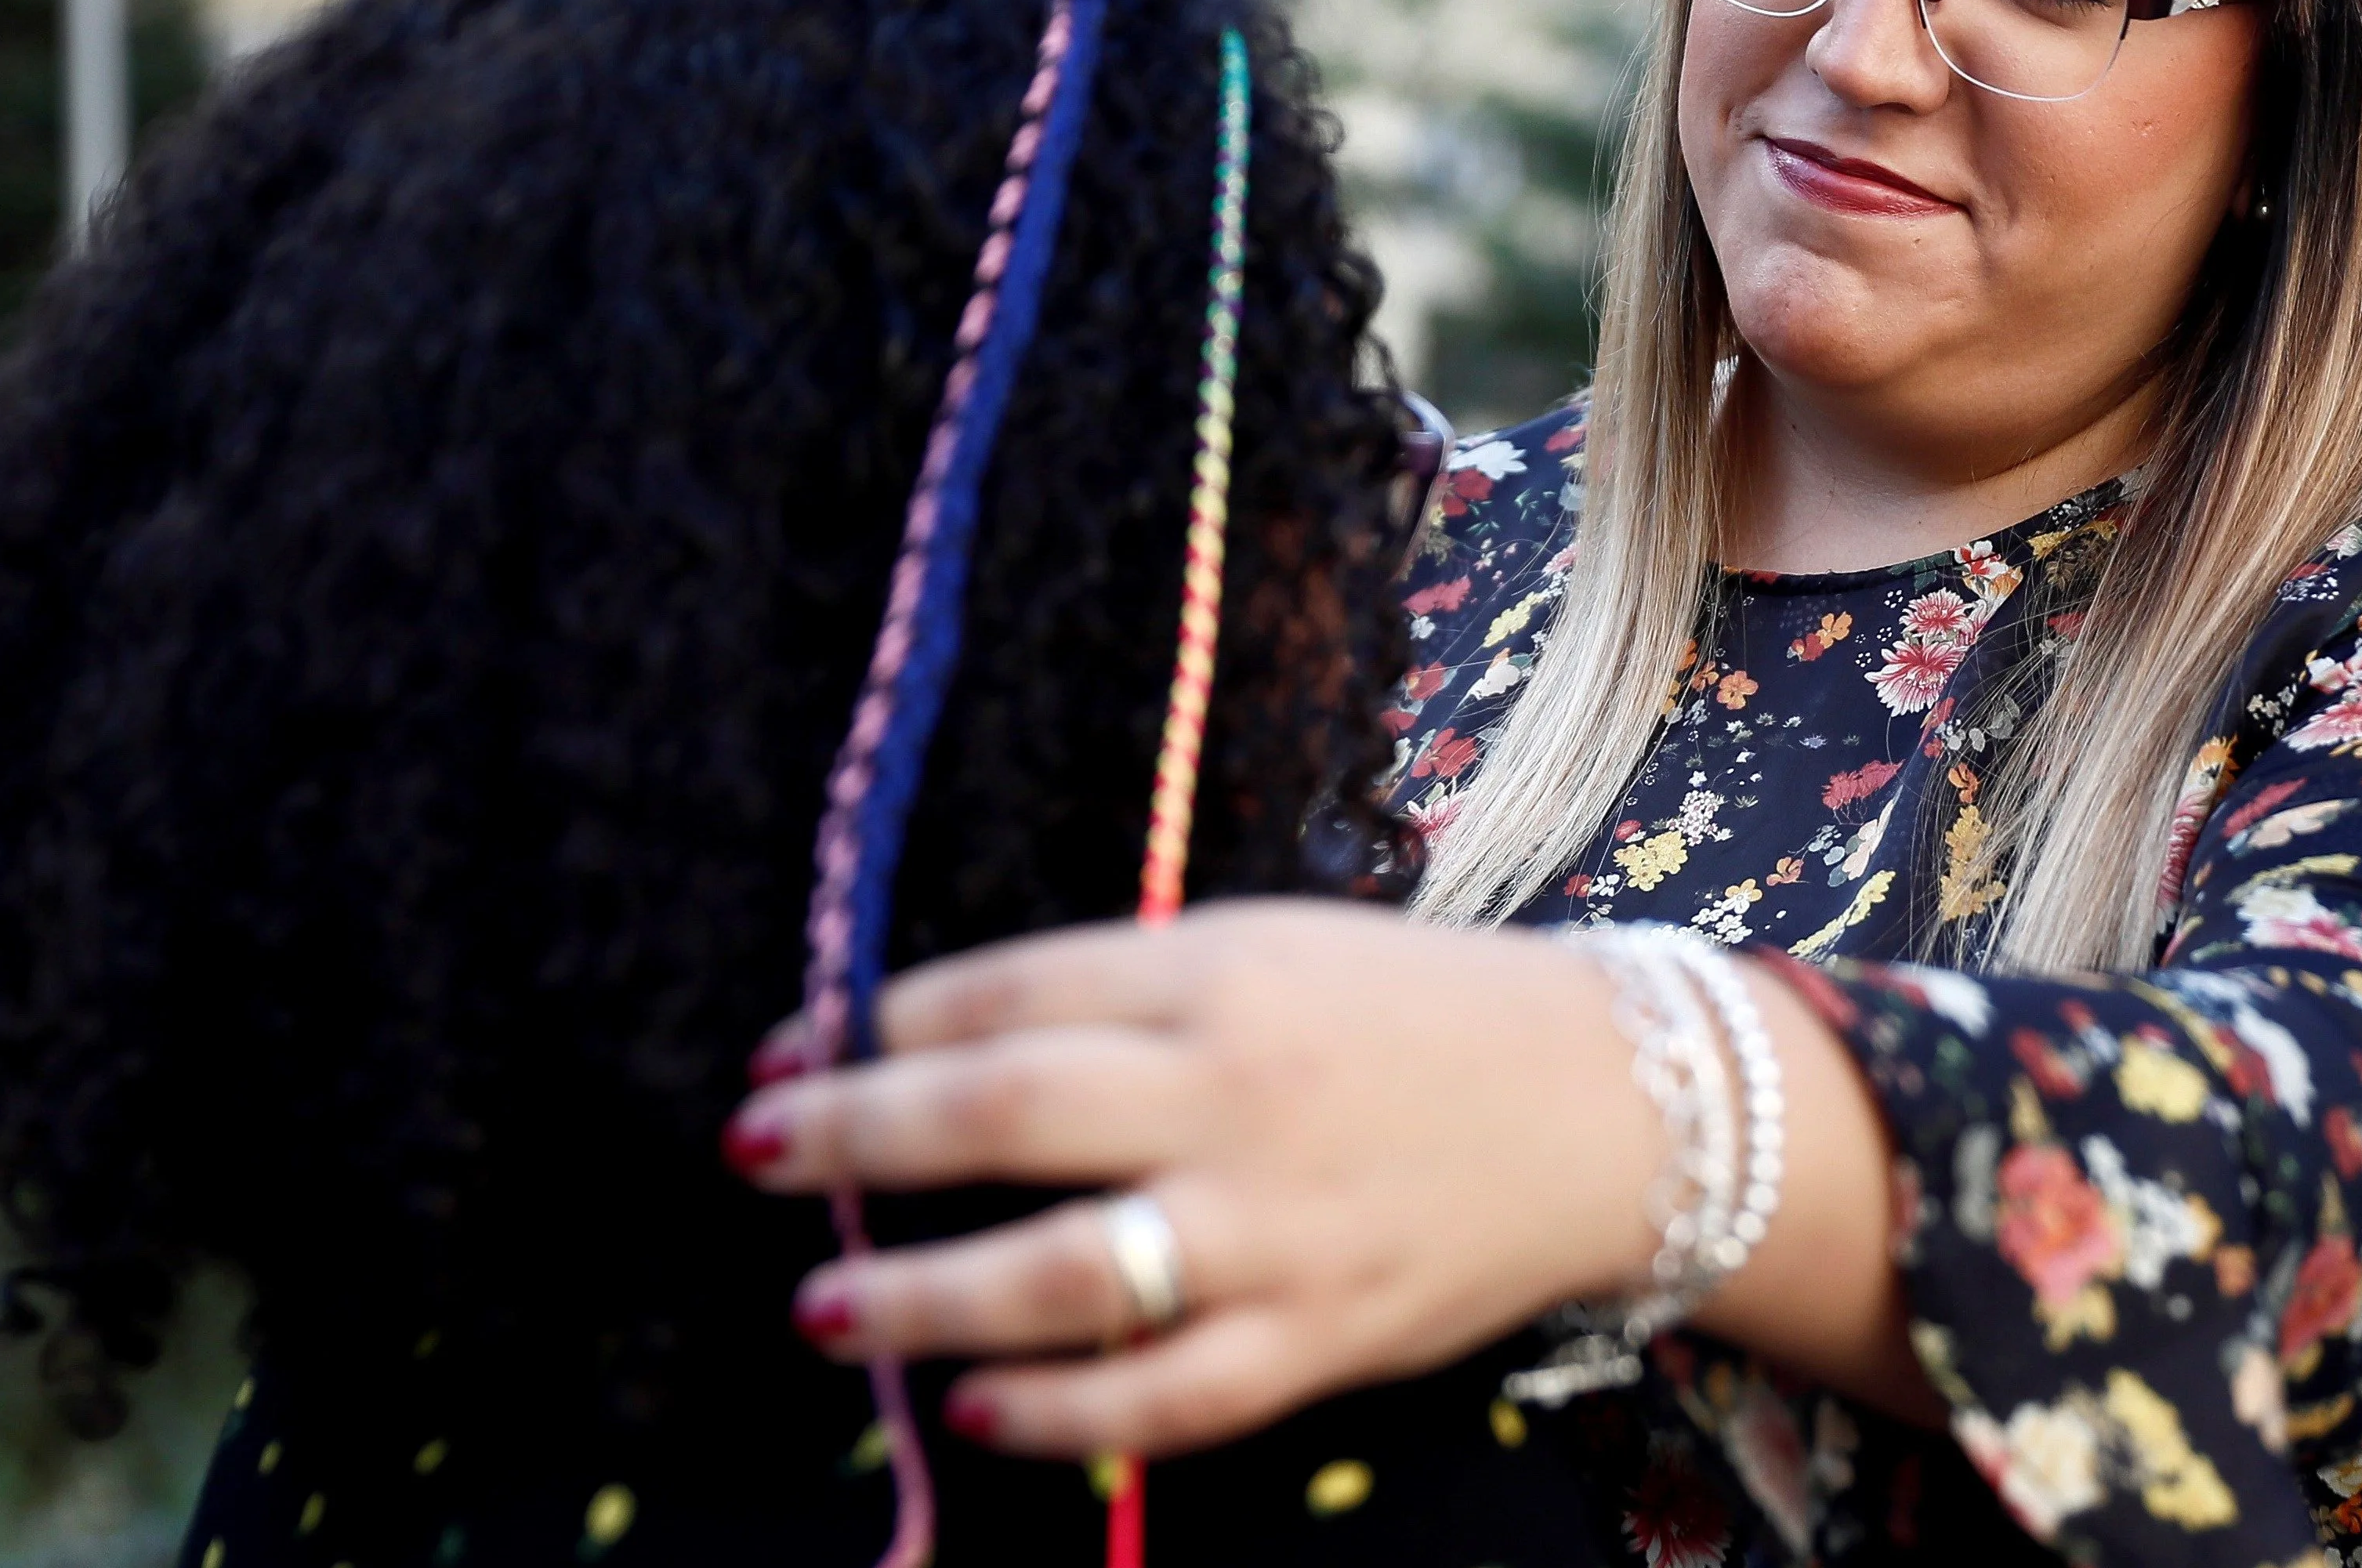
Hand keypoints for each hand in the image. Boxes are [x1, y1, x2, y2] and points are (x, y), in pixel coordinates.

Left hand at [726, 901, 1666, 1456]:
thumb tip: (927, 1043)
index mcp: (1222, 973)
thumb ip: (1119, 995)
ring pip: (1068, 1275)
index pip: (1009, 992)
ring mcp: (1282, 1227)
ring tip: (822, 1306)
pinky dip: (1060, 1413)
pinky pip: (1166, 1396)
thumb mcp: (1267, 949)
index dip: (875, 1025)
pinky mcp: (1324, 1336)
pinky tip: (977, 1409)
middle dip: (856, 1136)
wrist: (1612, 1106)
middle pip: (1011, 1111)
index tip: (785, 1052)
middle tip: (749, 1153)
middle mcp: (1241, 1094)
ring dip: (923, 1296)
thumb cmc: (1408, 1016)